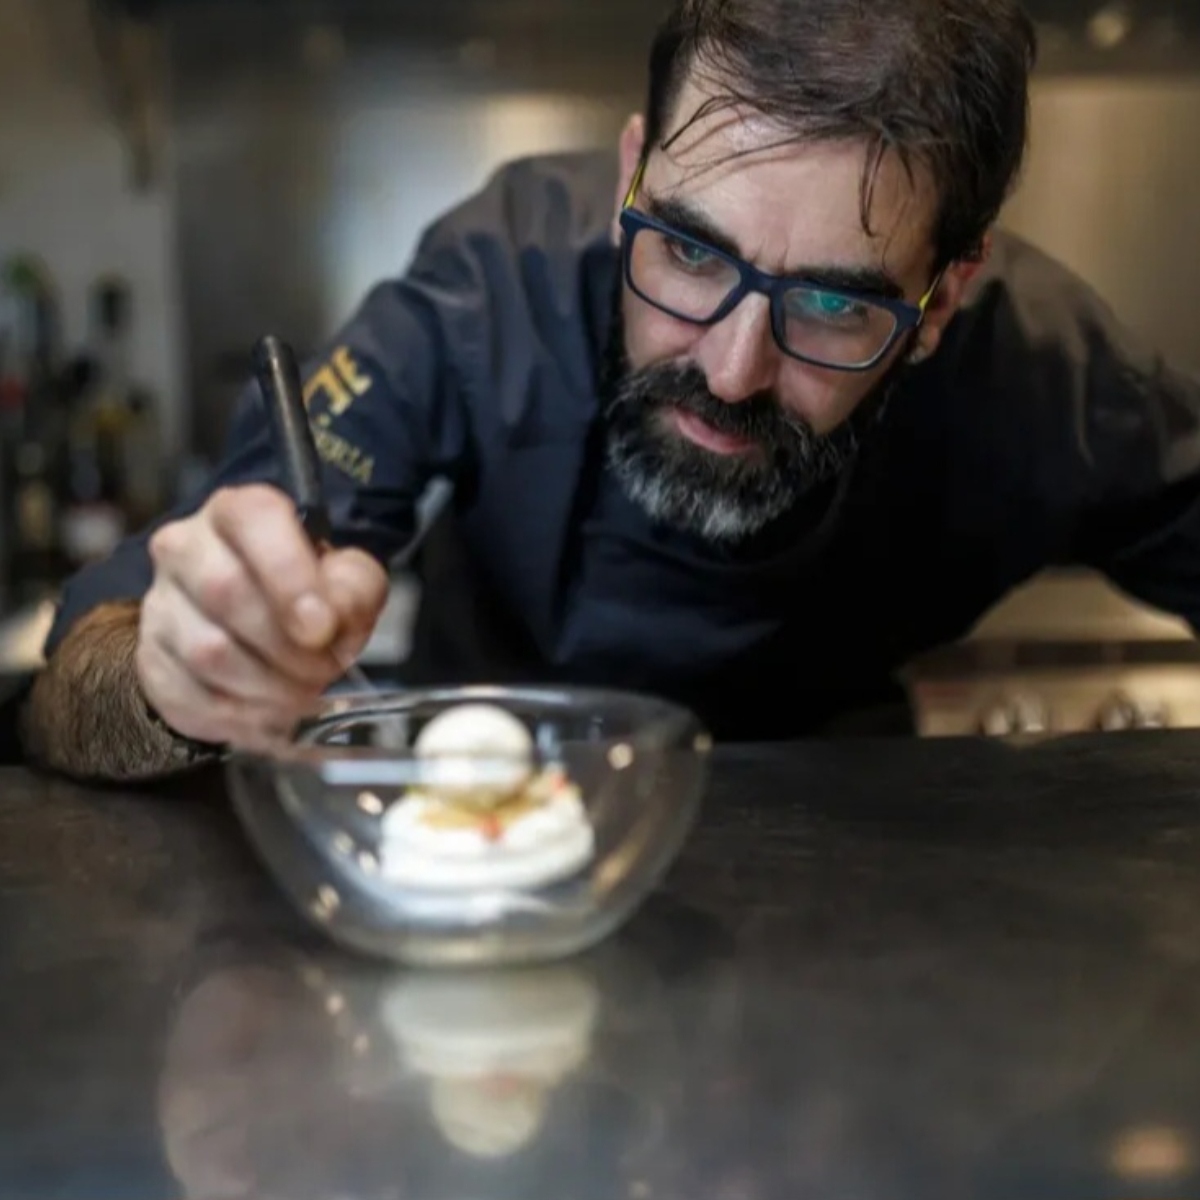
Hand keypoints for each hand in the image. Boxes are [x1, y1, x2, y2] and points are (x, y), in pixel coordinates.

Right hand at [137, 483, 387, 745]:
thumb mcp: (350, 581)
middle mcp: (186, 547)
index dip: (290, 574)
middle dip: (286, 645)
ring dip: (267, 687)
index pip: (255, 519)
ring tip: (304, 695)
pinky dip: (241, 717)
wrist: (261, 637)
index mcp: (239, 513)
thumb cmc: (310, 597)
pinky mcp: (150, 659)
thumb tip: (332, 618)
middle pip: (224, 590)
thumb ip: (353, 588)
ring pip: (206, 651)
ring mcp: (160, 604)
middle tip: (323, 671)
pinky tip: (272, 715)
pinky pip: (189, 696)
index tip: (321, 628)